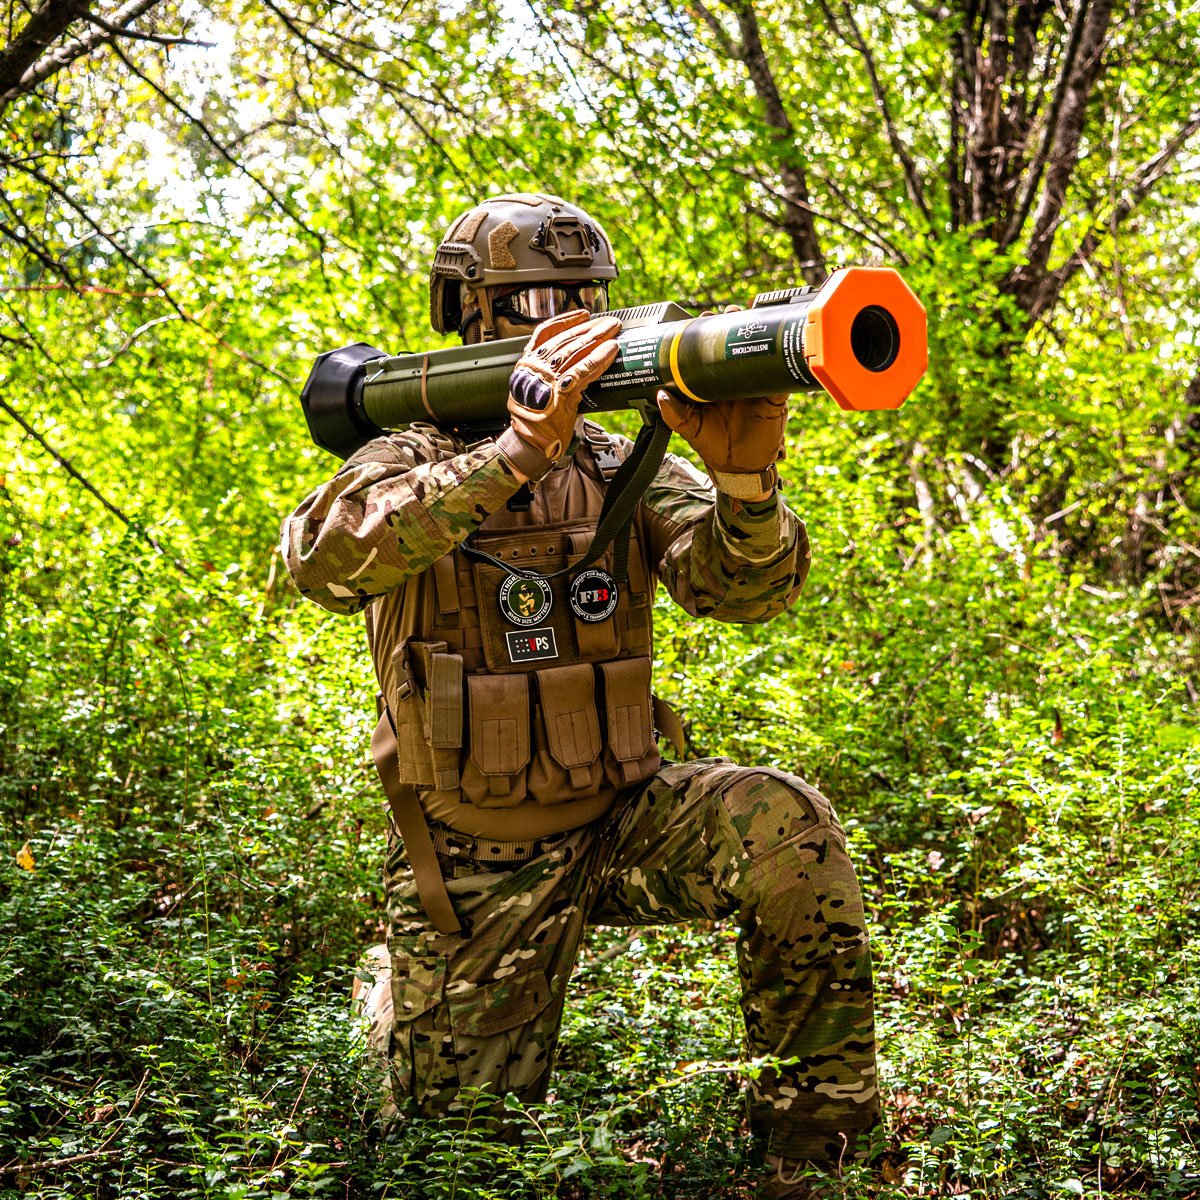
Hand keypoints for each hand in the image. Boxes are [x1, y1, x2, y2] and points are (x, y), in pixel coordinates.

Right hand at [497, 309, 621, 480]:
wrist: (529, 444)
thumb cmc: (534, 421)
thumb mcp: (534, 391)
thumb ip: (548, 375)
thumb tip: (574, 365)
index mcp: (527, 364)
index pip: (546, 333)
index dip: (567, 321)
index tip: (584, 315)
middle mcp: (535, 367)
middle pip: (566, 340)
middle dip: (591, 329)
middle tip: (609, 323)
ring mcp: (547, 378)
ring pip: (576, 351)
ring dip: (598, 338)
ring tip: (614, 331)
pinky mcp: (561, 392)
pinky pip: (584, 370)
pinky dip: (599, 358)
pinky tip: (611, 350)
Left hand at [656, 304, 787, 477]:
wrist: (739, 468)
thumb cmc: (714, 445)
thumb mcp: (690, 428)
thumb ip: (674, 413)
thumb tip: (659, 395)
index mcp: (714, 382)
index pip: (711, 350)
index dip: (709, 331)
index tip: (703, 318)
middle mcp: (735, 378)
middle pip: (736, 343)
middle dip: (733, 323)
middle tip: (729, 313)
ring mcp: (756, 384)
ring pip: (759, 351)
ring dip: (756, 332)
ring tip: (748, 318)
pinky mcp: (774, 396)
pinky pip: (779, 376)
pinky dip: (780, 360)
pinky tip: (776, 345)